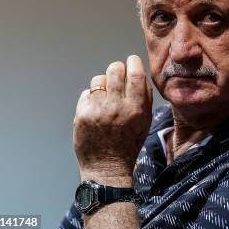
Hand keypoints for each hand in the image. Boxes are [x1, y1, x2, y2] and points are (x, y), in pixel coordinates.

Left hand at [73, 55, 152, 184]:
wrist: (107, 167)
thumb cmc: (129, 143)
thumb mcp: (146, 121)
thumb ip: (145, 97)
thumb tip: (139, 74)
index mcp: (136, 108)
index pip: (135, 73)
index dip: (133, 62)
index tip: (132, 62)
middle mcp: (117, 106)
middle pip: (115, 69)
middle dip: (117, 69)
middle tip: (118, 77)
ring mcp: (97, 110)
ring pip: (99, 79)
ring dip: (104, 84)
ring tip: (106, 96)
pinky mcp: (82, 114)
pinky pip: (87, 93)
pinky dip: (92, 97)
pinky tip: (97, 109)